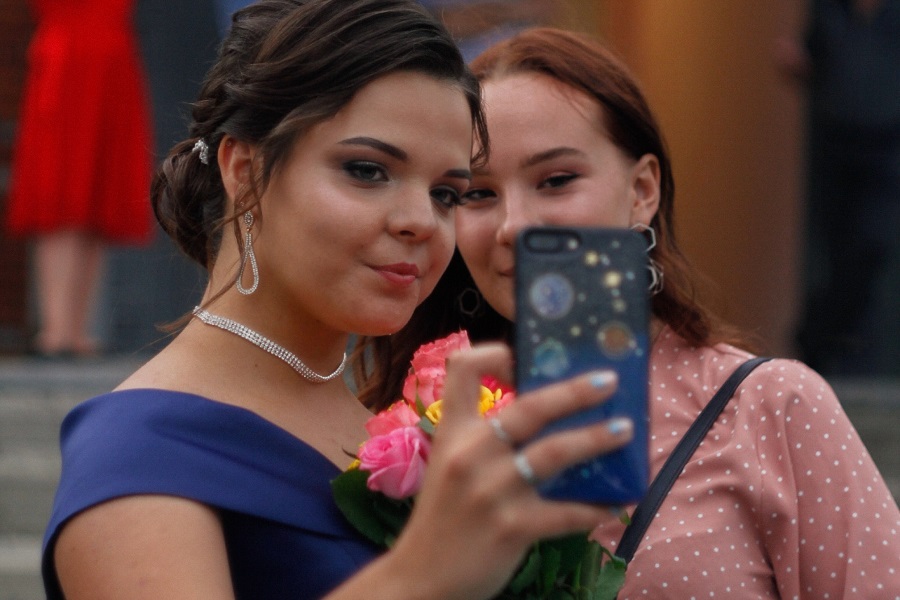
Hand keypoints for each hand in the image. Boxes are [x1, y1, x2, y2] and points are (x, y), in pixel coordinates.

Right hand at [386, 343, 631, 599]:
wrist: (420, 577)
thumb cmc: (442, 518)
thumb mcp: (448, 467)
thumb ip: (482, 442)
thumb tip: (546, 419)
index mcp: (452, 432)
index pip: (462, 369)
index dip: (495, 354)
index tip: (524, 358)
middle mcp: (470, 454)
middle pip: (529, 407)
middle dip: (575, 391)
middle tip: (609, 381)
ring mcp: (491, 491)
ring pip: (555, 452)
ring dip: (596, 439)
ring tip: (625, 431)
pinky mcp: (512, 528)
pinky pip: (566, 512)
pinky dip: (596, 508)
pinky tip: (616, 504)